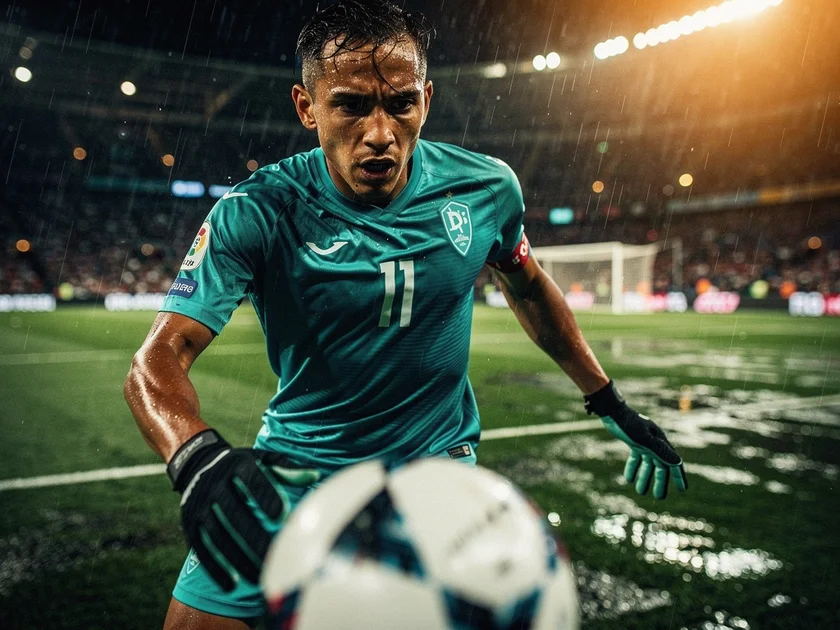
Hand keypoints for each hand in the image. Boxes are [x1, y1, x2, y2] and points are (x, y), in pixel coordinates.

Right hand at [167, 429, 319, 589]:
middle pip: (234, 513)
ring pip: (218, 535)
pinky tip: (231, 585)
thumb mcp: (261, 459)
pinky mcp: (190, 523)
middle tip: (274, 557)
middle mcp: (215, 484)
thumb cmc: (241, 465)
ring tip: (258, 577)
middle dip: (253, 536)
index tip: (283, 514)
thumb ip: (286, 468)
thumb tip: (315, 476)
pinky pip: (201, 547)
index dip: (266, 496)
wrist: (197, 463)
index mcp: (238, 465)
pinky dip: (215, 567)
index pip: (252, 479)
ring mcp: (200, 505)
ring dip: (236, 558)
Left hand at [584, 381, 686, 499]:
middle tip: (659, 498)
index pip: (674, 463)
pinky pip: (636, 458)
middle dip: (660, 482)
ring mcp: (644, 442)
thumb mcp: (644, 439)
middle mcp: (655, 443)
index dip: (679, 477)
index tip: (682, 490)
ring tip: (640, 492)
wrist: (612, 410)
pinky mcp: (633, 441)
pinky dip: (634, 468)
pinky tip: (629, 479)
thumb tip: (678, 462)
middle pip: (660, 466)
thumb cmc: (628, 424)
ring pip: (647, 464)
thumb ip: (660, 451)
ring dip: (645, 477)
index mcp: (661, 442)